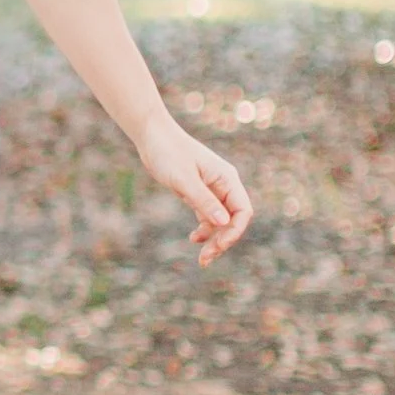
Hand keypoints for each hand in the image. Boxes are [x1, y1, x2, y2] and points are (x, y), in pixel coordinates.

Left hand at [137, 112, 252, 263]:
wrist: (151, 136)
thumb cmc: (168, 153)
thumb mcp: (184, 179)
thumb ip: (203, 200)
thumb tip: (223, 223)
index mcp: (227, 179)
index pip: (243, 211)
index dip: (235, 232)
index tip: (219, 246)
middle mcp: (224, 185)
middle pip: (233, 220)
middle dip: (223, 240)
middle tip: (205, 259)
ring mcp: (212, 189)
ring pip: (221, 221)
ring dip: (214, 239)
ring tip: (202, 258)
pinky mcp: (199, 192)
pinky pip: (208, 216)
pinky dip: (204, 229)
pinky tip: (194, 238)